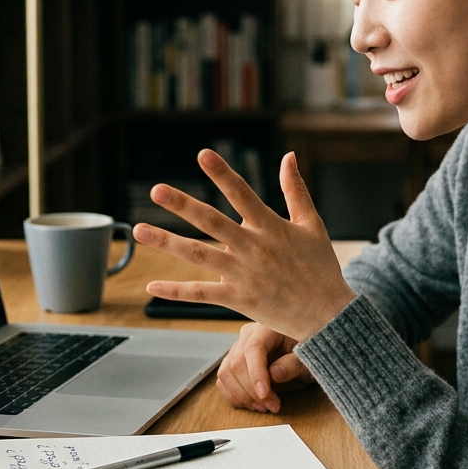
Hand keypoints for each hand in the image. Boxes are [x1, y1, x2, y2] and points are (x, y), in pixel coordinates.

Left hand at [138, 150, 356, 340]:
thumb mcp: (312, 224)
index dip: (222, 173)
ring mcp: (243, 275)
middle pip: (212, 222)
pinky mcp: (238, 300)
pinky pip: (201, 294)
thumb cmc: (321, 267)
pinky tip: (151, 285)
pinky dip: (176, 291)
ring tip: (138, 231)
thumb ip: (296, 190)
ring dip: (167, 243)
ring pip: (198, 256)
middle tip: (156, 190)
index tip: (202, 154)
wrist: (329, 314)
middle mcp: (253, 249)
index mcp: (271, 228)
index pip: (242, 194)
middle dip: (183, 205)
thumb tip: (288, 155)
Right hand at [217, 323, 315, 412]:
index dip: (256, 373)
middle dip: (251, 390)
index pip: (253, 349)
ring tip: (263, 407)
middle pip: (236, 363)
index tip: (265, 395)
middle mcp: (248, 336)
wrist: (304, 356)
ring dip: (242, 396)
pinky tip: (252, 404)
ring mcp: (237, 349)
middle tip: (272, 406)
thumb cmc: (307, 354)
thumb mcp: (308, 359)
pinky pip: (223, 381)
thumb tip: (274, 374)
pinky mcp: (233, 364)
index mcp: (267, 328)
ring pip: (226, 373)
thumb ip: (293, 364)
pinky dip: (234, 397)